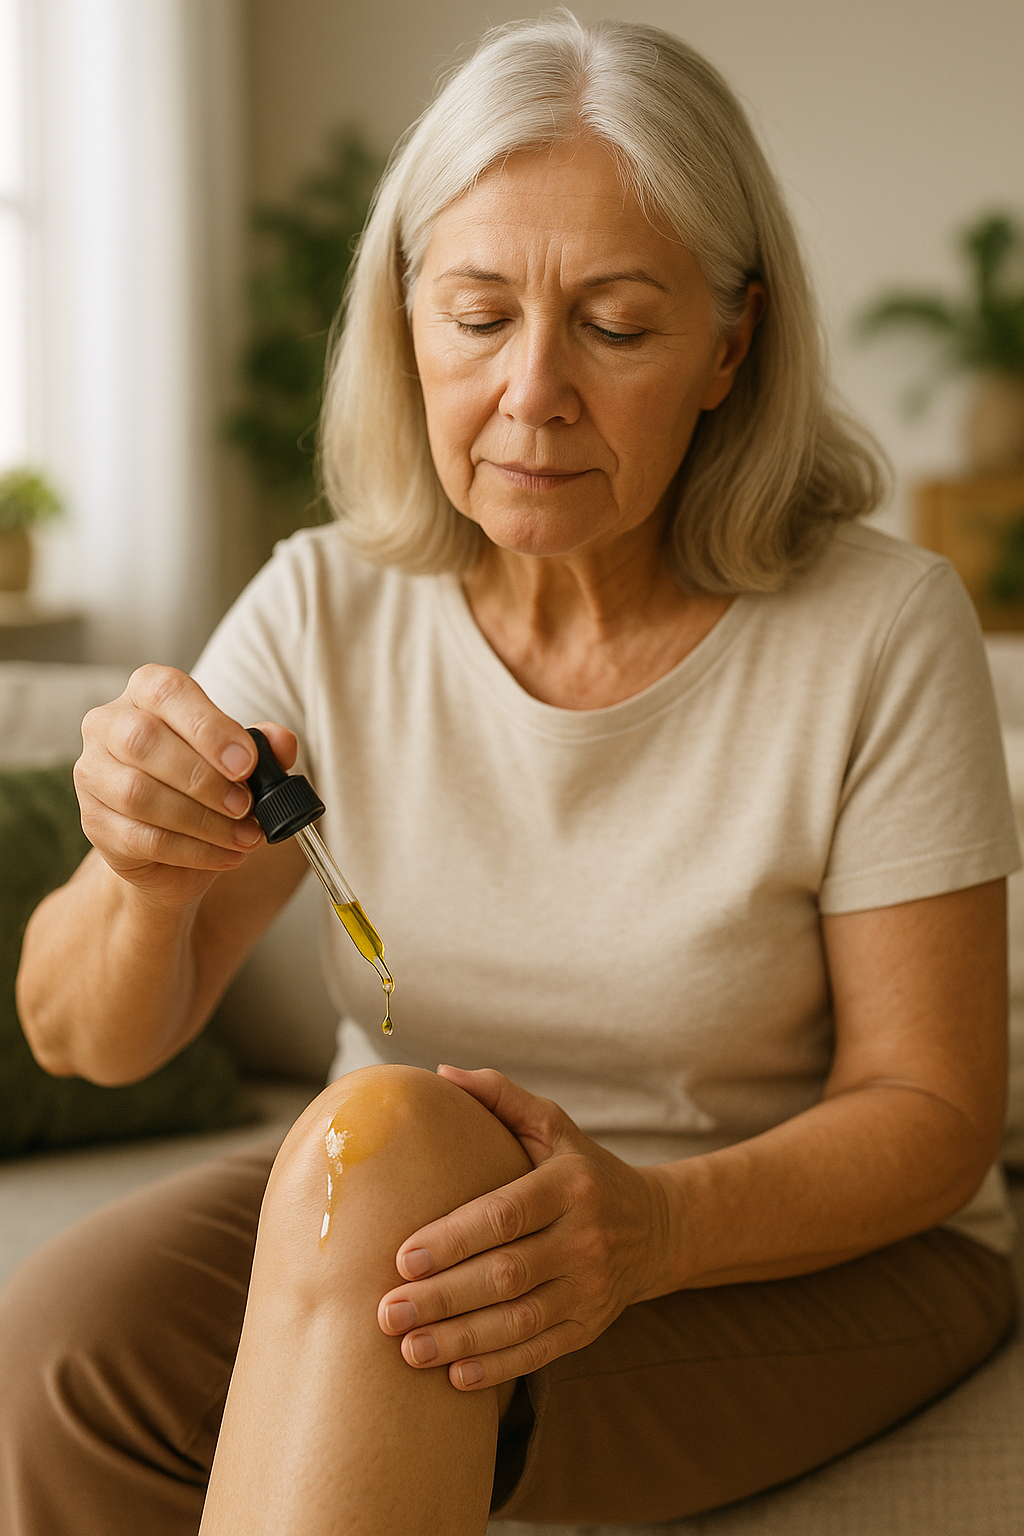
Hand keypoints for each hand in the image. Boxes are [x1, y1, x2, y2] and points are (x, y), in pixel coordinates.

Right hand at [75, 664, 296, 907]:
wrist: (175, 849)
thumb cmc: (205, 788)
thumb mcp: (240, 761)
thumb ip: (264, 746)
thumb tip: (282, 741)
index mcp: (144, 693)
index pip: (166, 691)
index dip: (208, 726)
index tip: (247, 763)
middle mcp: (107, 725)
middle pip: (143, 740)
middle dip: (203, 778)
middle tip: (245, 804)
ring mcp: (92, 775)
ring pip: (139, 793)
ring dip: (202, 819)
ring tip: (244, 835)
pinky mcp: (93, 823)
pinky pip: (141, 838)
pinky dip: (192, 850)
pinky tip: (226, 854)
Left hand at [377, 1066, 668, 1390]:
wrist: (656, 1226)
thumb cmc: (584, 1169)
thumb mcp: (553, 1126)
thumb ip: (500, 1097)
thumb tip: (441, 1073)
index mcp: (570, 1185)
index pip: (505, 1215)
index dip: (453, 1239)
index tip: (402, 1258)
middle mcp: (585, 1238)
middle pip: (507, 1274)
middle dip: (443, 1297)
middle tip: (387, 1313)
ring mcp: (591, 1288)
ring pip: (521, 1321)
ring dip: (461, 1340)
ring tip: (408, 1349)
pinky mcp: (590, 1326)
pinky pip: (542, 1352)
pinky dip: (498, 1367)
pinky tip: (454, 1378)